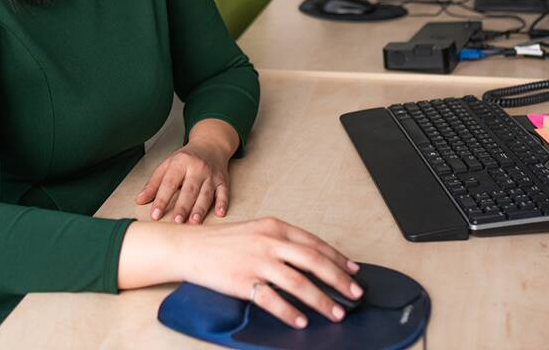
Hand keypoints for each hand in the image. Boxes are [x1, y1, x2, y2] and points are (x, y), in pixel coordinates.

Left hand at [136, 120, 236, 223]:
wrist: (211, 144)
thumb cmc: (186, 158)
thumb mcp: (168, 164)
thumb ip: (154, 183)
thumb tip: (140, 200)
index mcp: (180, 162)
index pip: (169, 183)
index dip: (162, 199)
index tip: (155, 215)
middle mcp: (197, 167)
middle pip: (189, 189)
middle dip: (183, 206)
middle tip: (176, 221)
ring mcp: (211, 174)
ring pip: (206, 193)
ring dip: (200, 208)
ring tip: (193, 222)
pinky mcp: (223, 180)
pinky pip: (224, 192)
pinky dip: (223, 203)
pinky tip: (220, 213)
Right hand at [180, 217, 362, 328]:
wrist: (193, 247)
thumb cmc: (227, 241)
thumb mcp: (259, 231)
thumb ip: (283, 242)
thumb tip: (312, 259)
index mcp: (276, 227)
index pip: (314, 243)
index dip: (337, 258)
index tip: (354, 271)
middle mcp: (269, 242)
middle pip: (313, 261)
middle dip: (338, 279)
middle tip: (355, 294)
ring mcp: (257, 261)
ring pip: (297, 282)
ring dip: (321, 300)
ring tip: (336, 312)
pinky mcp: (243, 281)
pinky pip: (271, 299)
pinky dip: (289, 312)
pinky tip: (301, 321)